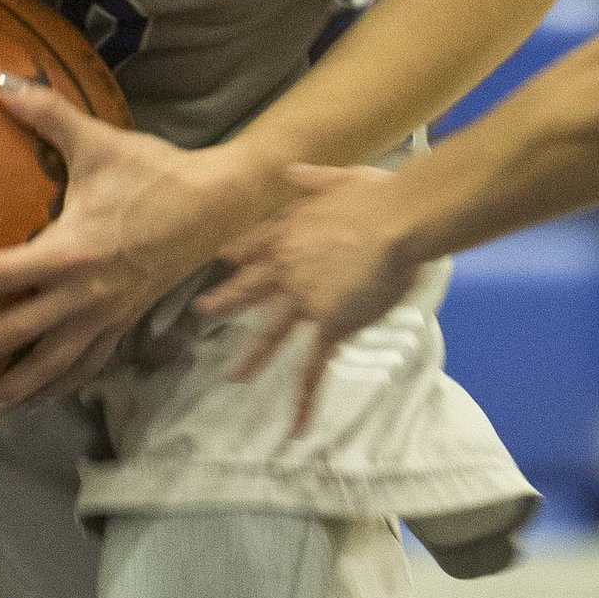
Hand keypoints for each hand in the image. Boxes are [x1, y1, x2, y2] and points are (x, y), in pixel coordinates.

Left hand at [0, 75, 248, 418]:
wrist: (217, 207)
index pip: (0, 272)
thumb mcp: (99, 142)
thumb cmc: (155, 173)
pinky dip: (53, 389)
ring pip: (49, 368)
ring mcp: (104, 318)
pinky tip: (28, 401)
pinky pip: (83, 369)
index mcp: (73, 253)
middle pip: (14, 335)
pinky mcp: (121, 327)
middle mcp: (85, 297)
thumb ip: (46, 114)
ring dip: (8, 392)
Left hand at [198, 163, 416, 432]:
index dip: (236, 253)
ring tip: (234, 375)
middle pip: (247, 287)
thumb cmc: (378, 195)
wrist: (397, 221)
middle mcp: (285, 268)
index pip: (252, 245)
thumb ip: (311, 177)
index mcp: (287, 232)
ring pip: (272, 332)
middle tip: (202, 310)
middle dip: (223, 300)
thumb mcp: (339, 176)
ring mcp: (302, 300)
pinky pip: (313, 369)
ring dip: (253, 355)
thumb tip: (291, 170)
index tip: (222, 258)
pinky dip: (303, 399)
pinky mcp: (327, 325)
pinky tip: (296, 426)